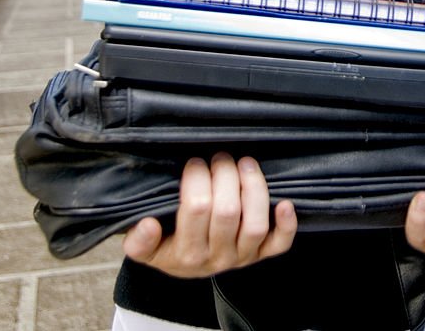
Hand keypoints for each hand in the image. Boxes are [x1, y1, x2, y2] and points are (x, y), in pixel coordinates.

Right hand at [122, 153, 296, 276]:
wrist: (185, 266)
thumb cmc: (166, 245)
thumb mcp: (144, 248)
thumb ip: (138, 241)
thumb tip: (147, 225)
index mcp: (186, 254)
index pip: (196, 209)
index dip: (197, 179)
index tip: (194, 163)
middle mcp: (216, 257)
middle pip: (227, 212)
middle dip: (225, 175)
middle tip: (219, 157)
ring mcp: (242, 257)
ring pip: (255, 224)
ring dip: (253, 188)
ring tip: (245, 163)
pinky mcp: (261, 254)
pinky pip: (280, 244)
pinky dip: (286, 225)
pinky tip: (285, 203)